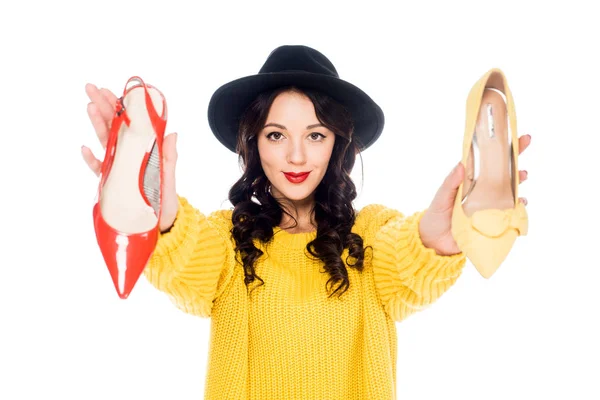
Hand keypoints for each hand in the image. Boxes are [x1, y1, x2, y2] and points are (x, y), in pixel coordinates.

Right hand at [81, 83, 178, 231]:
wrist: (160, 227)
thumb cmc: (166, 202)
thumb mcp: (169, 179)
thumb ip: (169, 159)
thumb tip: (173, 134)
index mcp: (145, 151)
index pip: (133, 124)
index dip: (124, 107)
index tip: (117, 91)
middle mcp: (130, 155)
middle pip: (114, 127)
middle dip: (104, 106)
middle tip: (93, 89)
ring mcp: (119, 167)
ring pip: (104, 141)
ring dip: (96, 123)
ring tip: (89, 105)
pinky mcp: (111, 182)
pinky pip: (99, 168)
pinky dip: (91, 159)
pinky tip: (85, 148)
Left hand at [418, 134, 530, 255]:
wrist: (434, 242)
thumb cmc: (436, 216)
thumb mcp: (441, 197)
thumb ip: (451, 182)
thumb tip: (461, 165)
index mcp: (470, 182)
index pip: (485, 162)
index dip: (498, 148)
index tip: (510, 133)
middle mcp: (482, 192)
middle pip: (502, 173)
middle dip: (515, 158)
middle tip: (525, 143)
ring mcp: (489, 206)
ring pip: (509, 191)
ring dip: (518, 182)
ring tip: (523, 175)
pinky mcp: (493, 222)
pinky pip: (510, 213)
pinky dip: (518, 207)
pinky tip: (521, 203)